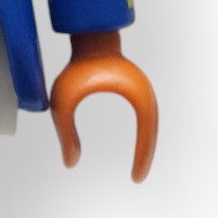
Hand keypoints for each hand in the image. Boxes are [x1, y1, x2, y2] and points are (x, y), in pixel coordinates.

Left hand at [49, 30, 157, 181]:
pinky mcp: (136, 91)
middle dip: (146, 156)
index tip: (136, 178)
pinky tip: (136, 148)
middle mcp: (145, 94)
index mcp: (136, 95)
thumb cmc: (77, 66)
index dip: (143, 157)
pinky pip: (144, 118)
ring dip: (146, 146)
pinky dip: (142, 135)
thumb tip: (70, 164)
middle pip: (152, 133)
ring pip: (150, 126)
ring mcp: (143, 91)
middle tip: (137, 179)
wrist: (89, 38)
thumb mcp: (65, 102)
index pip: (148, 134)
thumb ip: (65, 132)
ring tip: (138, 170)